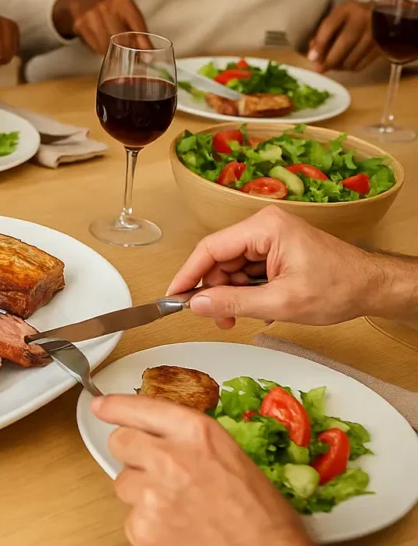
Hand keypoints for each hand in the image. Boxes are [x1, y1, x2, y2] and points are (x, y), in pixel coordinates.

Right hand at [52, 0, 148, 55]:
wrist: (78, 1)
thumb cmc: (107, 9)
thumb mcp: (124, 12)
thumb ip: (137, 31)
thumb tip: (149, 56)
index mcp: (123, 1)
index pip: (137, 26)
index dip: (143, 44)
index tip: (148, 58)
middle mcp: (107, 6)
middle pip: (123, 38)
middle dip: (128, 51)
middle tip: (131, 60)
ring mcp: (92, 15)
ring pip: (108, 44)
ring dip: (113, 53)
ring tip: (114, 52)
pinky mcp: (80, 24)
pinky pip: (95, 46)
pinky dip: (100, 50)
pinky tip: (101, 46)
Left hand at [93, 394, 360, 545]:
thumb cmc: (267, 526)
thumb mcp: (237, 464)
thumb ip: (193, 447)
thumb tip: (161, 442)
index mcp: (199, 436)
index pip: (142, 408)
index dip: (117, 407)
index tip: (102, 406)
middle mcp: (170, 459)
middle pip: (121, 442)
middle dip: (132, 455)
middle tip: (153, 474)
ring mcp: (151, 496)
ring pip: (124, 484)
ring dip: (142, 495)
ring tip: (181, 516)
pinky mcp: (140, 530)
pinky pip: (131, 521)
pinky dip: (149, 530)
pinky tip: (179, 540)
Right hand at [166, 207, 382, 327]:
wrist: (373, 287)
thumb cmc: (338, 288)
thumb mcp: (281, 302)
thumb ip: (234, 302)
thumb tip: (197, 304)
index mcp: (264, 228)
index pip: (210, 248)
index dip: (188, 274)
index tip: (173, 297)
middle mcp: (263, 226)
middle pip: (219, 259)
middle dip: (215, 290)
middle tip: (218, 319)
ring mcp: (269, 237)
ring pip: (231, 267)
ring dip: (231, 294)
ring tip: (240, 317)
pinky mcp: (275, 249)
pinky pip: (246, 269)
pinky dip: (246, 291)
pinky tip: (257, 307)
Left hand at [308, 1, 380, 73]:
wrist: (387, 16)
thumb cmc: (354, 18)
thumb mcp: (338, 18)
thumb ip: (324, 34)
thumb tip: (313, 56)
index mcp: (348, 9)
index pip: (331, 25)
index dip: (320, 43)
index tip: (312, 58)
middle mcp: (364, 18)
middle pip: (345, 41)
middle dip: (330, 59)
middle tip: (320, 69)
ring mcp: (376, 32)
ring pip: (355, 54)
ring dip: (339, 66)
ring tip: (333, 66)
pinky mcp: (383, 46)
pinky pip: (363, 63)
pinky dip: (351, 67)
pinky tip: (345, 65)